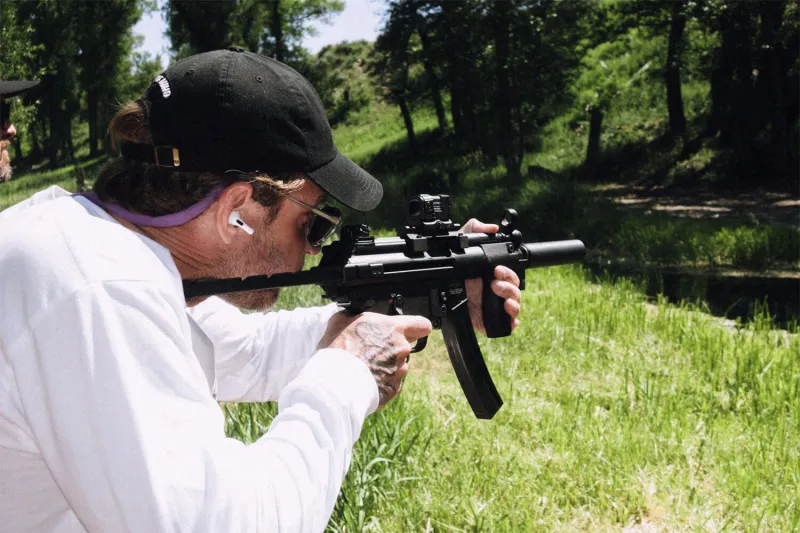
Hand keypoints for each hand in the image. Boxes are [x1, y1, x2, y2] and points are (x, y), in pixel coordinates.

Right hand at [318, 312, 432, 407]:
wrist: (335, 382)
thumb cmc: (338, 349)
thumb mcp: (340, 321)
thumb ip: (353, 316)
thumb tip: (349, 315)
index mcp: (394, 329)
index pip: (422, 325)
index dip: (416, 328)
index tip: (408, 331)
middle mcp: (402, 350)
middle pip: (404, 347)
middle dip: (391, 349)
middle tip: (370, 352)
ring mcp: (399, 371)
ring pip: (397, 367)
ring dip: (384, 367)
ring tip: (362, 370)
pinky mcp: (393, 390)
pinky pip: (389, 384)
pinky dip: (380, 384)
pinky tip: (363, 382)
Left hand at [459, 218, 522, 334]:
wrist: (436, 288)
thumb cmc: (452, 266)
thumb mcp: (461, 241)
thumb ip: (475, 228)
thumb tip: (492, 227)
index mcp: (494, 275)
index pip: (511, 275)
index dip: (508, 272)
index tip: (497, 269)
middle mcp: (496, 291)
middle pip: (515, 290)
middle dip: (509, 286)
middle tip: (495, 282)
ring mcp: (493, 306)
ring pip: (514, 306)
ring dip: (512, 302)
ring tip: (500, 297)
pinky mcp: (487, 321)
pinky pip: (505, 325)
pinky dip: (511, 323)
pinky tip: (509, 321)